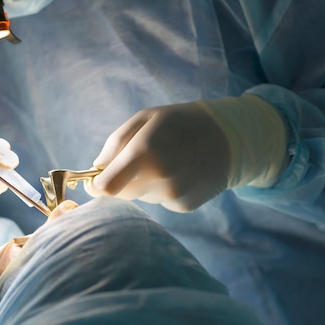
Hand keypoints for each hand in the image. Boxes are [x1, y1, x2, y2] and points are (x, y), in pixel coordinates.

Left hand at [85, 95, 286, 211]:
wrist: (230, 137)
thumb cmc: (180, 123)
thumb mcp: (145, 119)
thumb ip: (115, 144)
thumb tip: (96, 168)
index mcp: (144, 152)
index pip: (106, 187)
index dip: (96, 186)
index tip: (95, 181)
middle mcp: (159, 177)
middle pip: (120, 194)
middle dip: (120, 182)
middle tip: (136, 162)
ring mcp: (174, 194)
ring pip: (140, 197)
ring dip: (143, 183)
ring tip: (164, 162)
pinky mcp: (184, 205)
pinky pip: (158, 201)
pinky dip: (161, 190)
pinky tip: (178, 173)